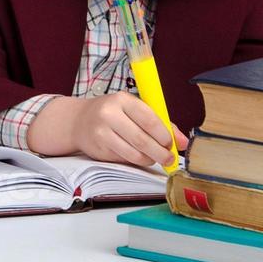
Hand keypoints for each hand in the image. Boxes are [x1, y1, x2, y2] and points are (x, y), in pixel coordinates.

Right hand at [70, 93, 187, 167]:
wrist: (79, 121)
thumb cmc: (114, 114)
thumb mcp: (135, 110)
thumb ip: (160, 123)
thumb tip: (183, 142)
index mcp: (122, 100)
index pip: (148, 119)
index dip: (164, 135)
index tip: (172, 144)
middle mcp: (109, 114)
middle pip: (142, 139)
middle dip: (160, 152)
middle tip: (169, 159)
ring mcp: (101, 133)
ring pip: (133, 153)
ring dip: (149, 160)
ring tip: (155, 159)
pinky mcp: (98, 149)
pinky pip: (124, 160)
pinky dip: (135, 161)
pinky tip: (139, 157)